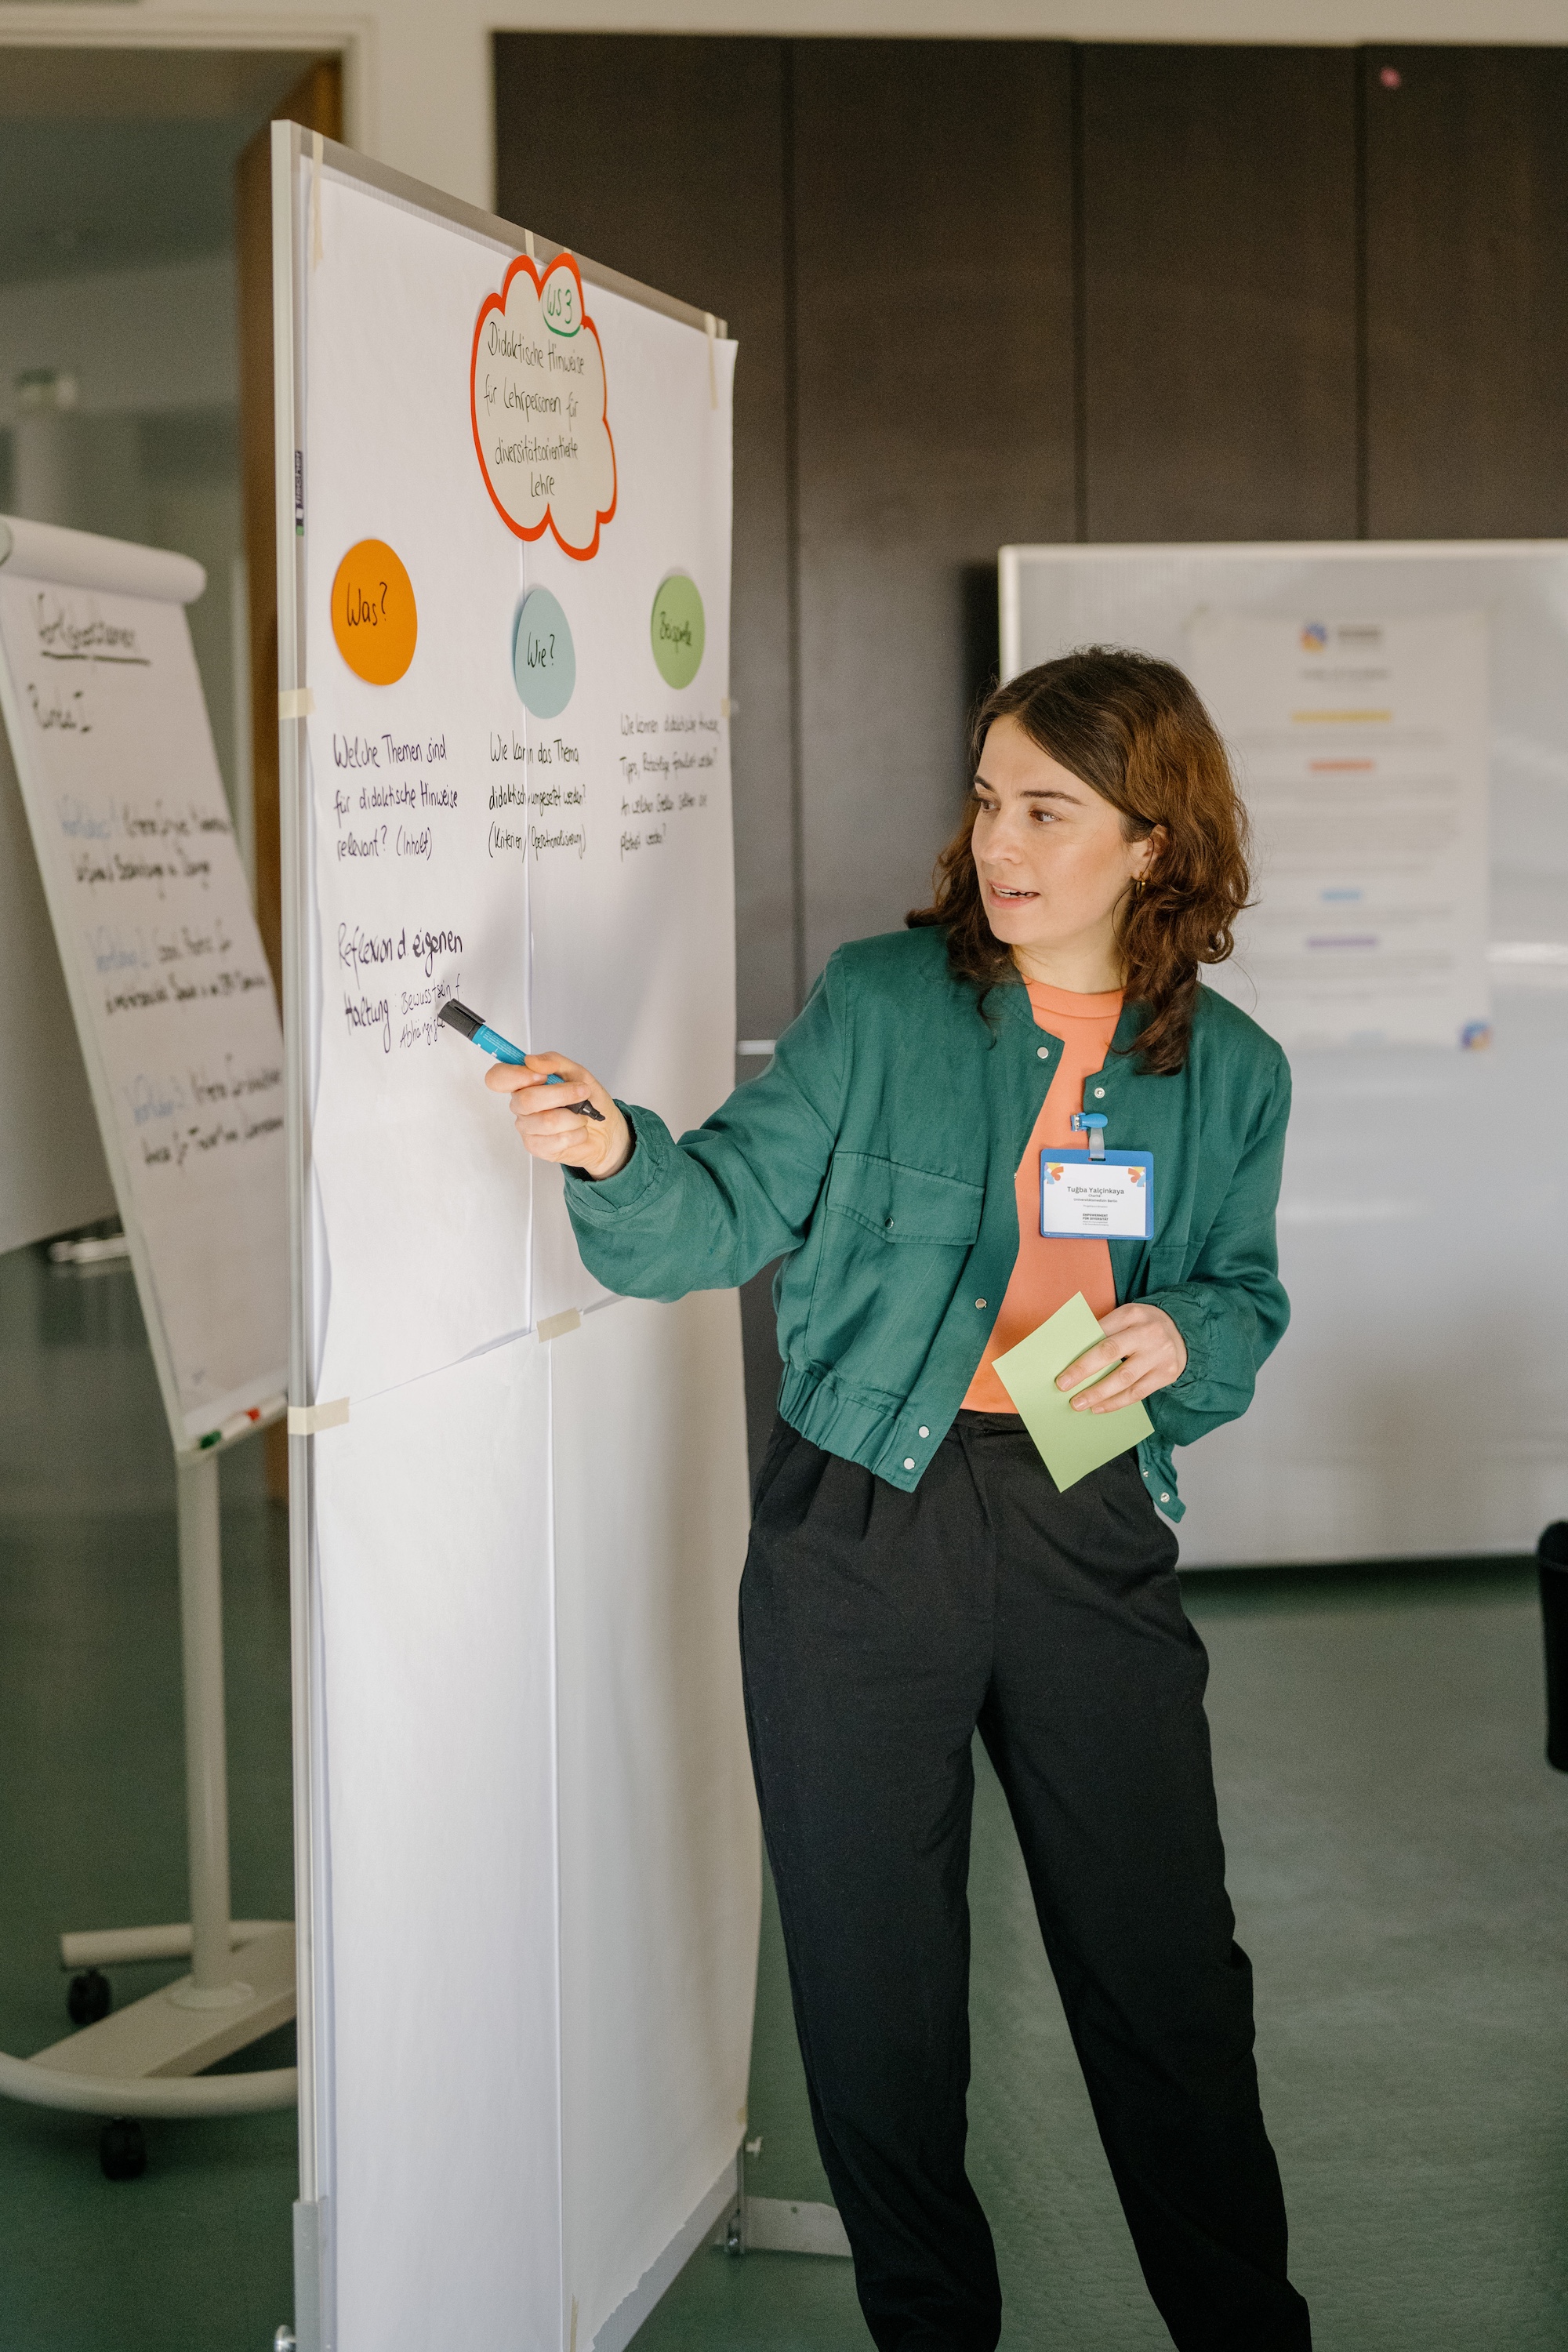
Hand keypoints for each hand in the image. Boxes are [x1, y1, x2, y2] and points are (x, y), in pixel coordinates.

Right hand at [484, 1051, 632, 1181]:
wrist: (606, 1130)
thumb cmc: (589, 1101)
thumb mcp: (577, 1073)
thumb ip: (554, 1061)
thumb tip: (532, 1061)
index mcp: (525, 1083)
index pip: (498, 1077)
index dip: (515, 1075)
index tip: (541, 1076)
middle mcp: (521, 1105)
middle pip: (526, 1100)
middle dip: (562, 1095)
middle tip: (581, 1092)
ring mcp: (527, 1128)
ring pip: (546, 1121)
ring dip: (574, 1117)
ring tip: (581, 1116)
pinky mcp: (537, 1147)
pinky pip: (556, 1140)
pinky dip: (577, 1133)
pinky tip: (578, 1131)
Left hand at [1056, 1302, 1186, 1412]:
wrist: (1184, 1331)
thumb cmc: (1143, 1326)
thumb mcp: (1127, 1318)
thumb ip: (1105, 1331)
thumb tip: (1071, 1354)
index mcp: (1131, 1314)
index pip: (1099, 1331)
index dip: (1078, 1348)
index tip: (1059, 1364)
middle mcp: (1147, 1333)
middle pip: (1109, 1352)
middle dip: (1083, 1370)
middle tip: (1062, 1385)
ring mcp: (1158, 1355)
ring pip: (1124, 1378)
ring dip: (1098, 1393)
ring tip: (1078, 1403)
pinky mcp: (1166, 1374)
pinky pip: (1137, 1393)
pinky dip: (1115, 1402)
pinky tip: (1099, 1407)